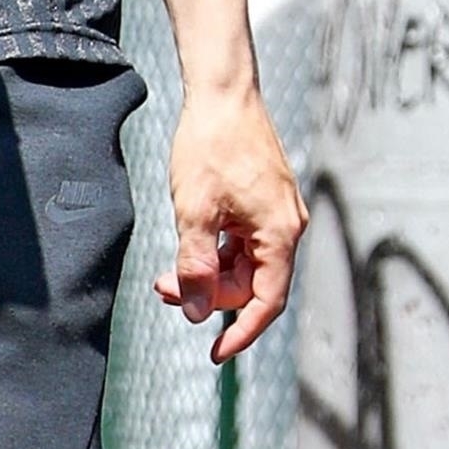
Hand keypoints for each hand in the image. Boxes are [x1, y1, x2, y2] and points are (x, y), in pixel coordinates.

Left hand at [157, 82, 306, 361]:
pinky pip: (240, 242)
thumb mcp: (194, 212)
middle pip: (250, 284)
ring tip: (164, 273)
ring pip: (242, 264)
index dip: (242, 333)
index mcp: (279, 235)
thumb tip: (196, 312)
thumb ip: (195, 265)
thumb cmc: (210, 146)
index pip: (267, 301)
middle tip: (162, 290)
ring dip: (205, 273)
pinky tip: (186, 243)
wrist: (222, 94)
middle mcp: (285, 227)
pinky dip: (213, 251)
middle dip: (207, 294)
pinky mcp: (261, 202)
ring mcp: (275, 214)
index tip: (215, 354)